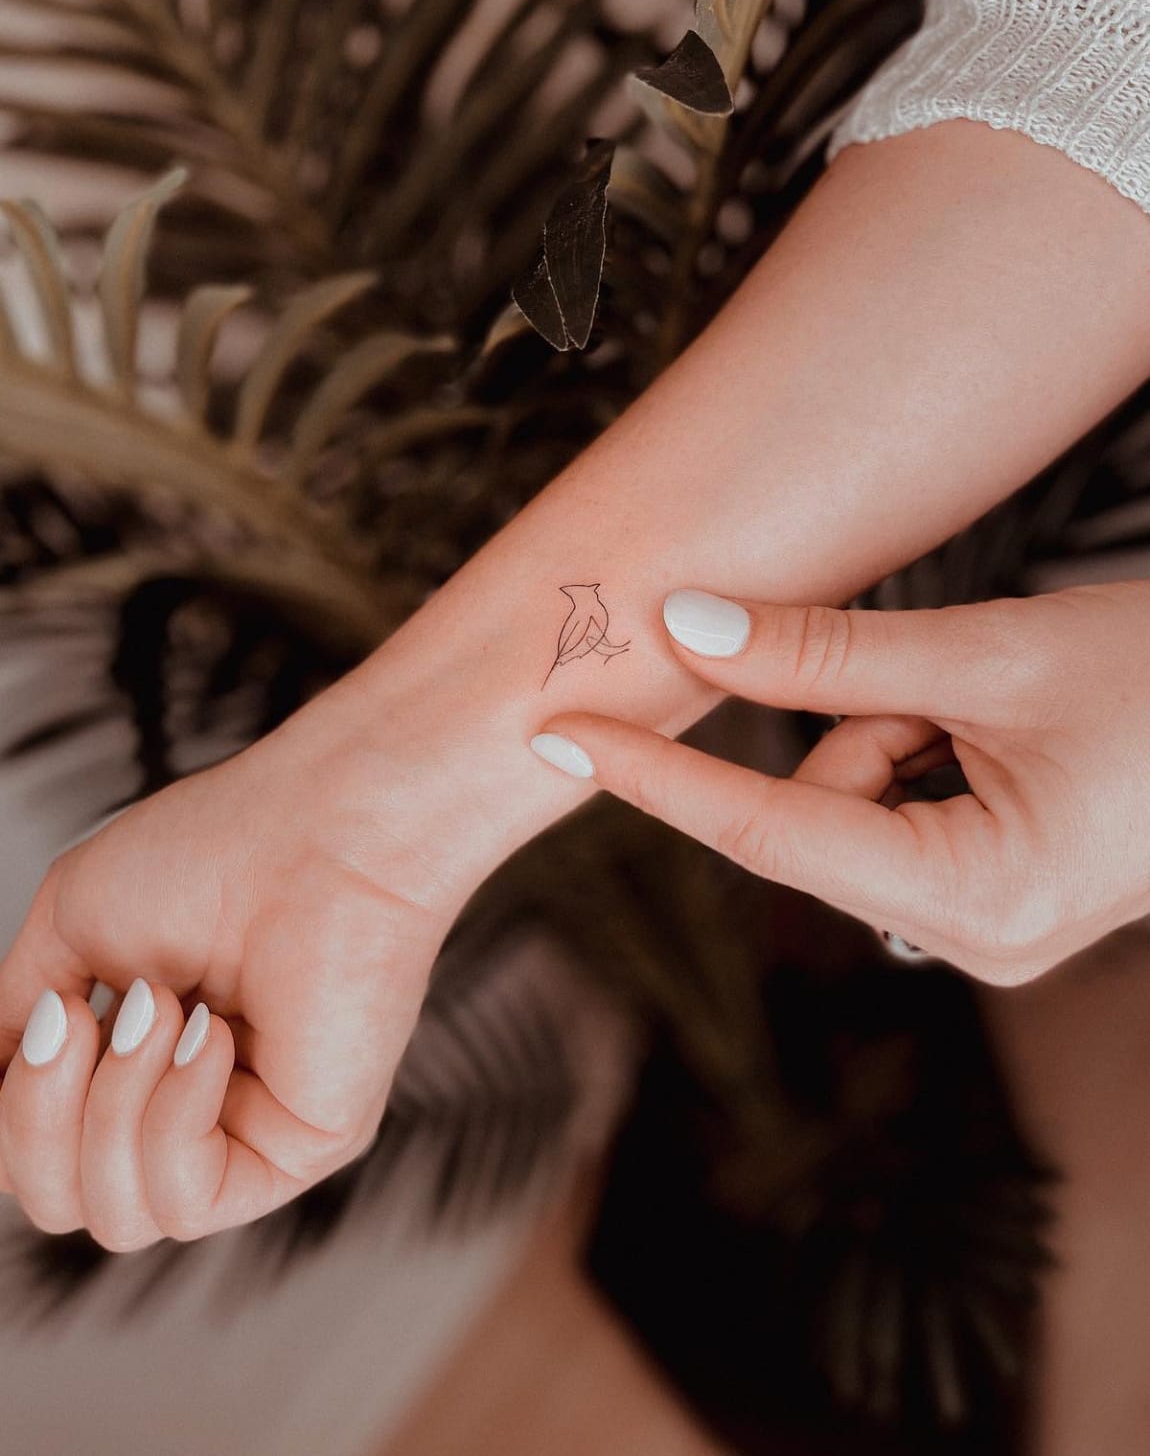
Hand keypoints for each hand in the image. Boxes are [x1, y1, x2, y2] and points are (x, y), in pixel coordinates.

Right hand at [0, 671, 478, 1249]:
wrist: (318, 827)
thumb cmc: (218, 848)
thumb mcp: (70, 929)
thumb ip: (17, 1024)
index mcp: (140, 1062)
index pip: (38, 1157)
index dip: (18, 1105)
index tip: (58, 1010)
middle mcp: (192, 1107)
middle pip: (63, 1204)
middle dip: (41, 1118)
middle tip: (87, 1016)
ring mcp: (246, 1132)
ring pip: (119, 1218)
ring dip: (113, 1104)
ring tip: (162, 1007)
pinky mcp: (297, 1150)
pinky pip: (188, 1199)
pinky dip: (174, 1114)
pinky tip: (210, 1036)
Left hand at [529, 582, 1149, 986]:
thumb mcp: (996, 653)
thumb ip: (830, 651)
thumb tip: (688, 625)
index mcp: (980, 895)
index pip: (766, 832)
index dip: (652, 777)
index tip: (555, 735)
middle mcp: (978, 934)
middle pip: (821, 812)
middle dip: (852, 722)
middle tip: (938, 670)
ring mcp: (992, 921)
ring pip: (859, 801)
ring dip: (896, 723)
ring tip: (1000, 690)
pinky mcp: (1002, 890)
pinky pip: (902, 808)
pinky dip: (919, 744)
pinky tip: (1001, 717)